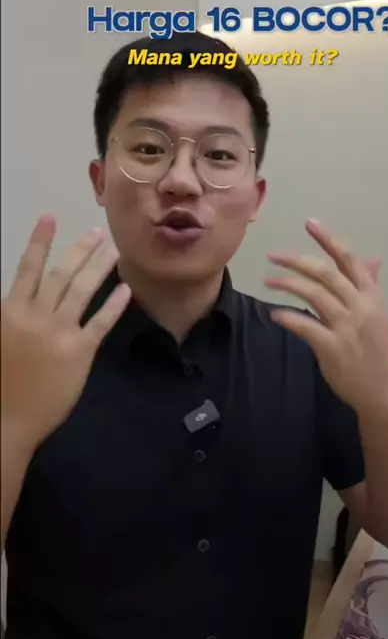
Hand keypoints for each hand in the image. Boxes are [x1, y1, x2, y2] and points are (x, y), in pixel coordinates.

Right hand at [1, 215, 130, 450]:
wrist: (5, 420)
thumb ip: (9, 313)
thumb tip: (19, 293)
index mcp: (10, 310)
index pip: (27, 268)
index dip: (40, 242)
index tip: (50, 218)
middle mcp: (36, 316)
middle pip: (61, 274)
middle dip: (79, 251)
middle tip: (97, 231)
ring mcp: (60, 332)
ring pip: (82, 292)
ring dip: (99, 268)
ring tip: (114, 251)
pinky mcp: (80, 352)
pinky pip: (100, 324)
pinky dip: (113, 306)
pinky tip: (125, 290)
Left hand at [265, 219, 387, 414]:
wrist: (380, 388)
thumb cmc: (375, 349)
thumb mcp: (377, 313)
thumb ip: (370, 284)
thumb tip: (373, 258)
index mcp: (371, 295)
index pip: (349, 259)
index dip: (328, 240)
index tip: (309, 223)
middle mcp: (361, 306)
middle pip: (326, 273)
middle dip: (298, 260)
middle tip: (274, 255)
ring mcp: (347, 327)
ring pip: (314, 295)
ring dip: (288, 284)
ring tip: (268, 280)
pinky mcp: (332, 347)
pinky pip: (306, 326)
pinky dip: (288, 317)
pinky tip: (275, 314)